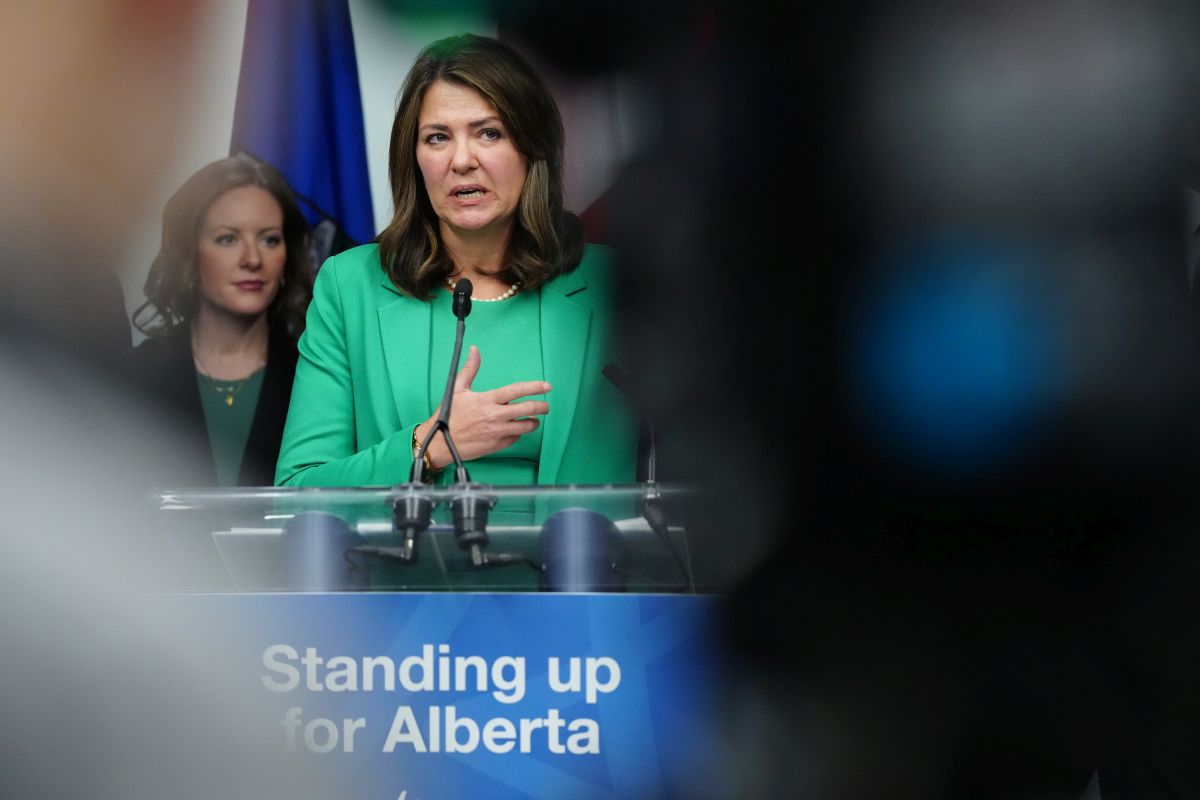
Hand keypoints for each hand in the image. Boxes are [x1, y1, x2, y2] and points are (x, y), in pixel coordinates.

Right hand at [415, 345, 549, 469]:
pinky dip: (518, 434)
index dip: (535, 387)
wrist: (439, 443)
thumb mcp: (457, 389)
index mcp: (487, 399)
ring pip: (526, 426)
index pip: (517, 390)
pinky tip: (515, 430)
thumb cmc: (449, 415)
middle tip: (546, 406)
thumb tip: (474, 350)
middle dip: (541, 407)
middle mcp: (495, 416)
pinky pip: (515, 439)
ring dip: (533, 422)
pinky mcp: (496, 446)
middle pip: (527, 409)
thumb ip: (470, 369)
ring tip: (533, 419)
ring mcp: (497, 432)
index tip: (547, 386)